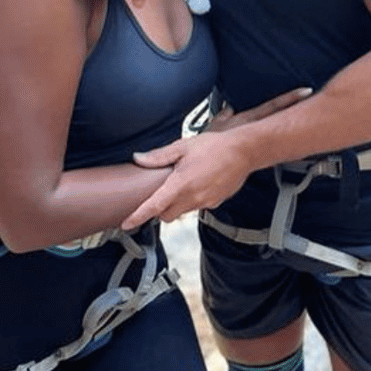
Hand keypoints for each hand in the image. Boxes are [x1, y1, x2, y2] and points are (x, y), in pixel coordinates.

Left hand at [122, 87, 311, 227]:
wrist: (243, 151)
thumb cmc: (214, 146)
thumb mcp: (183, 146)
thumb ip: (159, 156)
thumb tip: (139, 159)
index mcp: (180, 184)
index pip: (154, 206)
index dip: (138, 216)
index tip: (126, 224)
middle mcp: (192, 197)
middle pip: (166, 215)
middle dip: (160, 209)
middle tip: (161, 192)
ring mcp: (205, 202)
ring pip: (182, 212)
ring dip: (176, 204)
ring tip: (183, 183)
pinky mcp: (214, 203)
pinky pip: (197, 207)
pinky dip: (192, 200)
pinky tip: (198, 183)